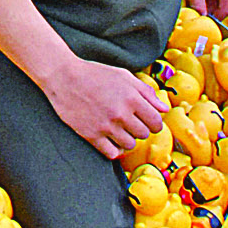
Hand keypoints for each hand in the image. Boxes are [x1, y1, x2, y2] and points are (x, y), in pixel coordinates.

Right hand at [41, 53, 167, 159]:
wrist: (63, 76)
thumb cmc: (94, 74)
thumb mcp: (123, 76)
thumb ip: (146, 92)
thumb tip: (165, 109)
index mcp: (131, 97)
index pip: (156, 122)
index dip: (154, 123)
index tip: (146, 121)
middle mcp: (121, 113)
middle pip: (143, 134)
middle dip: (139, 129)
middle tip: (129, 122)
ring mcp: (106, 125)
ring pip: (129, 145)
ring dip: (126, 139)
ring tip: (118, 129)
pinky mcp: (91, 135)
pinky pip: (112, 153)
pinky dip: (114, 149)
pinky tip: (110, 140)